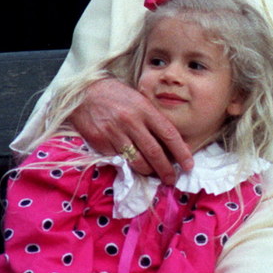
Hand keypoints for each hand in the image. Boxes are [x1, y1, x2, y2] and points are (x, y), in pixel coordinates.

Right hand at [70, 78, 192, 183]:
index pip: (169, 134)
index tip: (189, 165)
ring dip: (149, 172)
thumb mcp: (138, 100)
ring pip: (138, 161)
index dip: (181, 152)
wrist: (83, 94)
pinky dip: (129, 166)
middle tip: (172, 179)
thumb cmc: (115, 95)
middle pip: (155, 152)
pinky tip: (134, 167)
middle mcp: (131, 122)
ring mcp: (115, 134)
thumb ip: (152, 118)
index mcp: (144, 109)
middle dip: (166, 170)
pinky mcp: (101, 143)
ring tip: (154, 175)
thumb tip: (169, 142)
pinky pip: (120, 160)